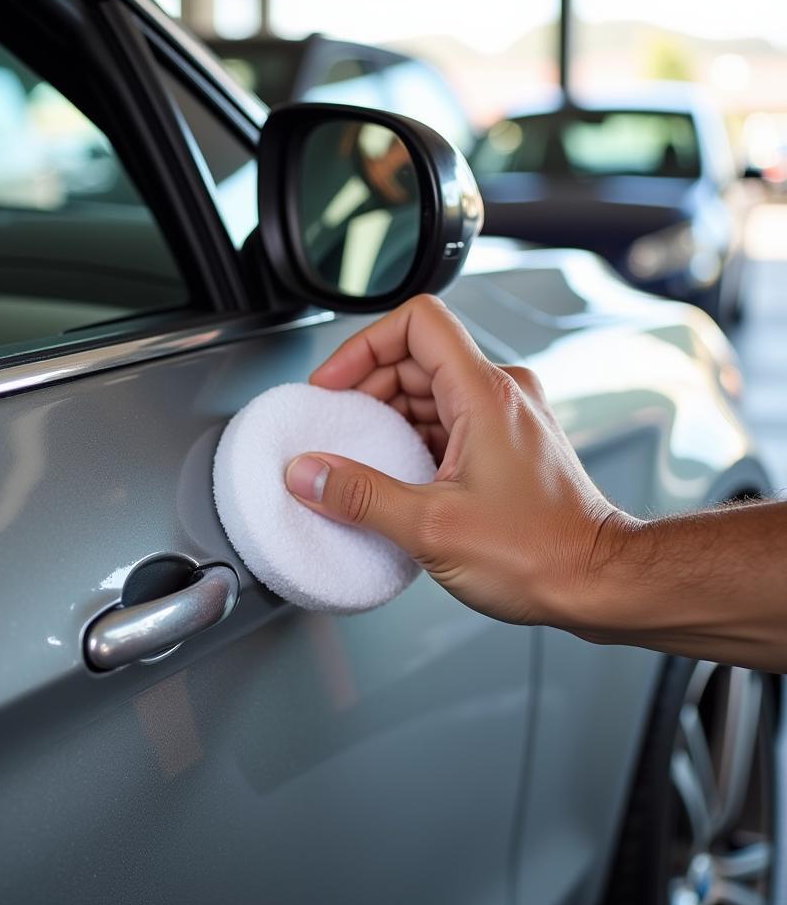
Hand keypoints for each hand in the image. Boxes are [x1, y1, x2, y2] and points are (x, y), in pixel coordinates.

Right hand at [284, 294, 628, 624]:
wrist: (596, 582)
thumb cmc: (540, 553)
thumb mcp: (431, 527)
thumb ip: (359, 495)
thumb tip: (307, 475)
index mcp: (484, 394)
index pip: (417, 322)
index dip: (363, 345)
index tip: (334, 384)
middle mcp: (500, 394)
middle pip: (415, 356)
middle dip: (365, 388)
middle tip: (333, 429)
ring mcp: (505, 417)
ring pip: (428, 389)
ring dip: (385, 417)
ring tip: (356, 457)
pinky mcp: (505, 443)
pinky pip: (446, 419)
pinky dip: (410, 438)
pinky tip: (391, 475)